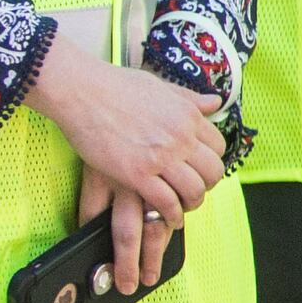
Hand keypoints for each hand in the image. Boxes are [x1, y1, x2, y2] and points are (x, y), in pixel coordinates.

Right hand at [31, 40, 225, 295]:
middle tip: (195, 191)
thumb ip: (190, 99)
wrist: (83, 91)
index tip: (201, 169)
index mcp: (189, 116)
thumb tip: (215, 101)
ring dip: (191, 203)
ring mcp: (160, 157)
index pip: (218, 147)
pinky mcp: (136, 174)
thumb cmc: (117, 85)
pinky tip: (167, 217)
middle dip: (207, 185)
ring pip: (194, 190)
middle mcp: (181, 137)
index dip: (212, 161)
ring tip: (183, 208)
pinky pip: (166, 202)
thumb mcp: (162, 87)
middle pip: (212, 171)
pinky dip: (170, 214)